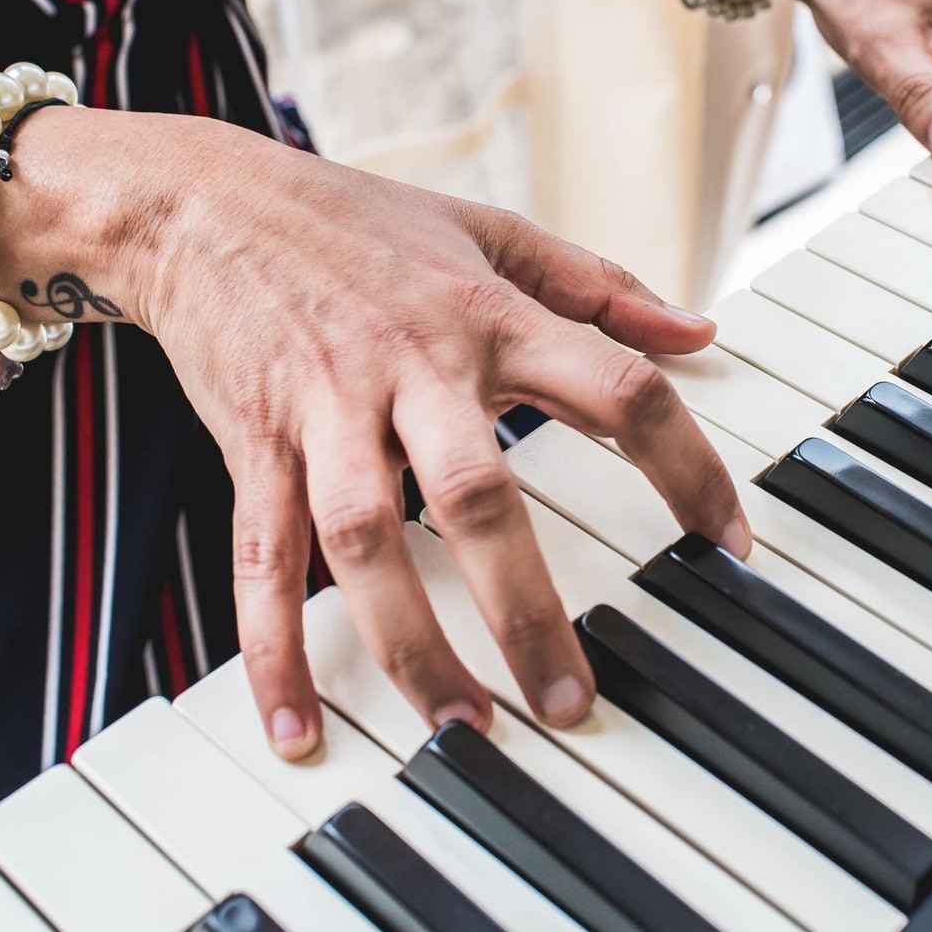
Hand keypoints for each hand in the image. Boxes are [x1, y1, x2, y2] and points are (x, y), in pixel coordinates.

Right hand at [125, 123, 750, 756]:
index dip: (684, 466)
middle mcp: (413, 366)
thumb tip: (696, 332)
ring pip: (367, 540)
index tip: (727, 544)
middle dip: (527, 608)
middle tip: (571, 700)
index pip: (616, 388)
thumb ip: (598, 287)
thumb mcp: (490, 233)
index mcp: (489, 316)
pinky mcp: (255, 441)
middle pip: (478, 495)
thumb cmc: (357, 222)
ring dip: (411, 643)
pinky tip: (295, 722)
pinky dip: (274, 646)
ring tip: (460, 729)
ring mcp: (328, 408)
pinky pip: (263, 556)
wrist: (204, 202)